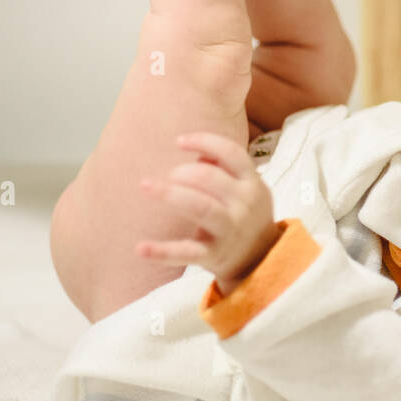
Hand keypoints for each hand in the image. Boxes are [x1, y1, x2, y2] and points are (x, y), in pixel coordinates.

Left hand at [136, 132, 280, 292]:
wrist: (260, 259)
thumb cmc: (244, 214)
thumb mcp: (246, 188)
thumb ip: (226, 167)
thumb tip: (199, 155)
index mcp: (252, 183)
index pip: (231, 153)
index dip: (205, 142)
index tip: (179, 141)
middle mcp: (245, 205)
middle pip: (210, 178)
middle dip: (183, 172)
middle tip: (170, 176)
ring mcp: (230, 231)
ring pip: (201, 207)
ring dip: (171, 194)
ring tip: (145, 184)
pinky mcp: (214, 255)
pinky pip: (186, 252)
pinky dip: (162, 251)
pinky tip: (140, 248)